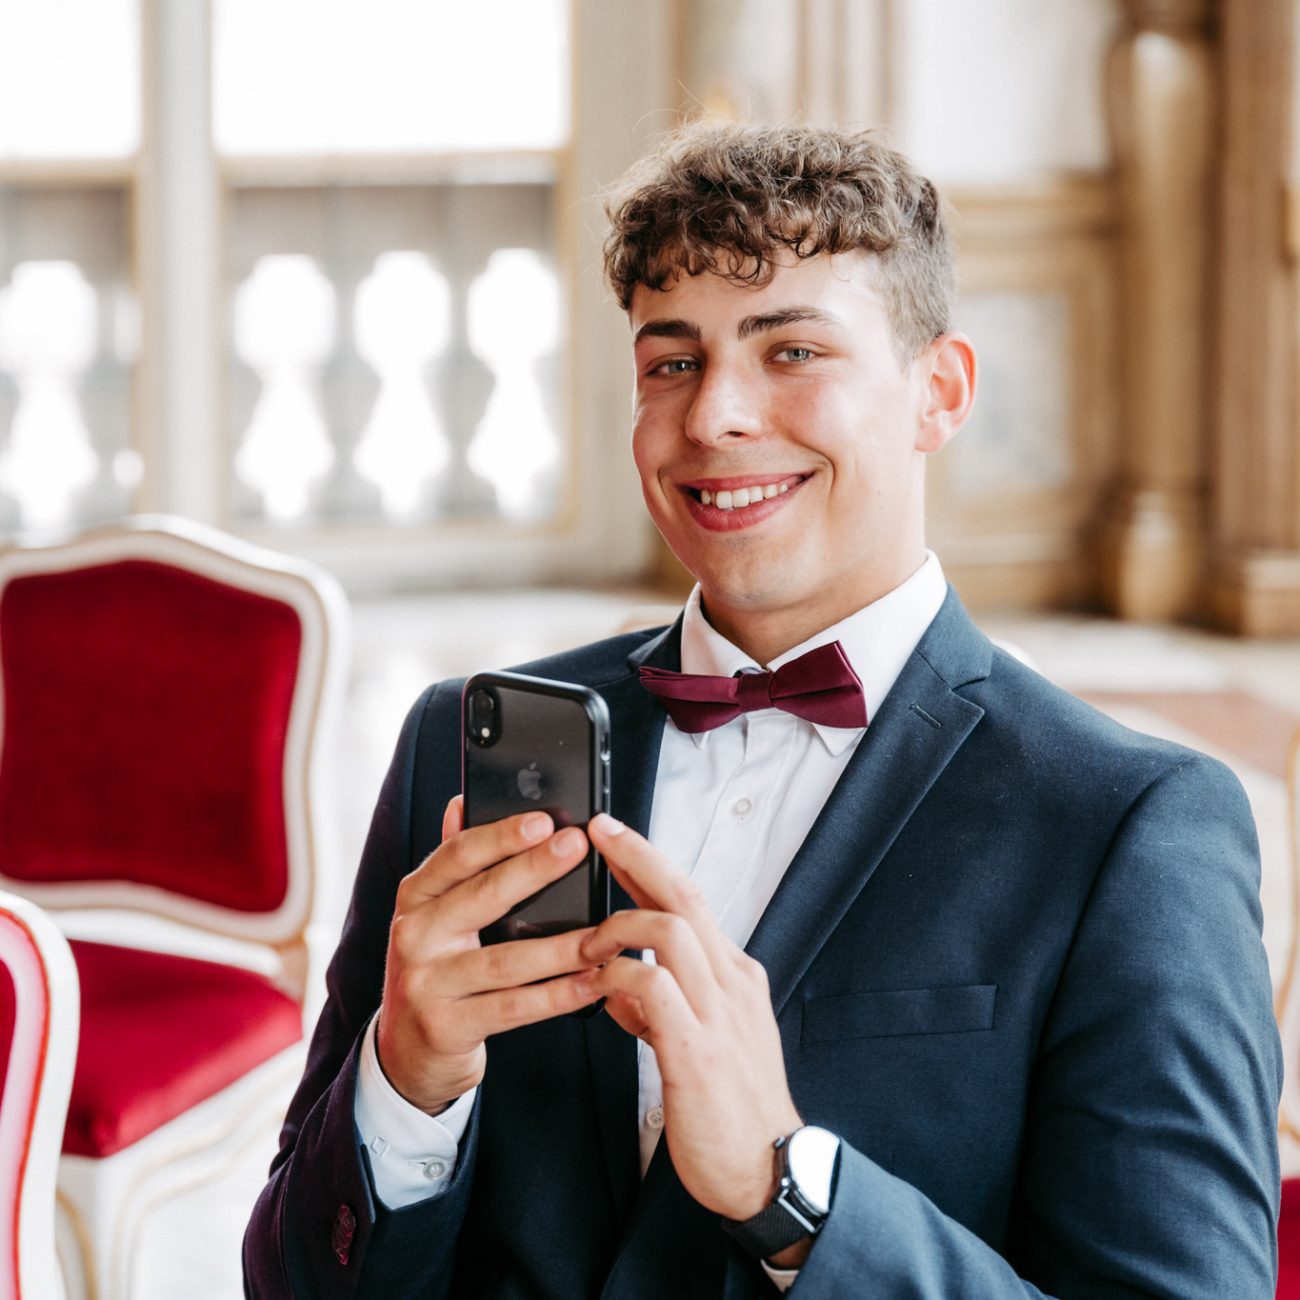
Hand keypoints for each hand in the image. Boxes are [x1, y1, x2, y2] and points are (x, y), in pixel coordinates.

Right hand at [376, 796, 602, 1112]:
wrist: (406, 1050)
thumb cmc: (437, 966)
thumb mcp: (435, 913)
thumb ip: (454, 862)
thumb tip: (462, 800)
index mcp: (416, 896)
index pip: (457, 855)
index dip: (500, 835)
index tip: (545, 820)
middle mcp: (413, 934)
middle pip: (481, 897)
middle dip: (533, 871)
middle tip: (577, 847)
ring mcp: (426, 983)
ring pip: (505, 959)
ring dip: (560, 945)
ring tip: (604, 932)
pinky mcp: (446, 1027)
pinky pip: (512, 1007)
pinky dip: (556, 995)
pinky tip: (592, 982)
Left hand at [579, 814, 802, 1226]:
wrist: (769, 1170)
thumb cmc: (730, 1108)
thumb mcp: (700, 1044)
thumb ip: (660, 1009)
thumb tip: (616, 987)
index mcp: (734, 975)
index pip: (690, 899)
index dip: (650, 863)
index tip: (615, 838)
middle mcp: (732, 981)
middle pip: (685, 895)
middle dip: (638, 856)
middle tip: (599, 831)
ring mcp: (718, 1012)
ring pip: (669, 929)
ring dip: (616, 926)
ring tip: (586, 944)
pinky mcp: (697, 1049)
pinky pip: (652, 987)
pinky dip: (618, 976)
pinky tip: (598, 987)